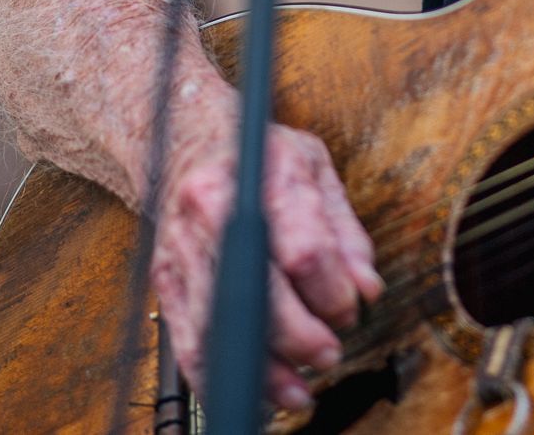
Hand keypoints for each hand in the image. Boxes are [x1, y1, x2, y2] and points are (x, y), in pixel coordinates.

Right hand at [151, 95, 381, 412]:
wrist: (190, 140)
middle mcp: (214, 214)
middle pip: (259, 296)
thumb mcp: (317, 168)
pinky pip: (189, 341)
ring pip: (219, 327)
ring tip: (297, 392)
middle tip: (331, 354)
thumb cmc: (262, 154)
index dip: (332, 292)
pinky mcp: (165, 280)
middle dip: (301, 338)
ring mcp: (182, 250)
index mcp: (262, 177)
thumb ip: (345, 232)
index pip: (303, 251)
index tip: (352, 308)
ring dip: (261, 371)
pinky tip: (251, 389)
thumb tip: (368, 288)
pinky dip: (219, 376)